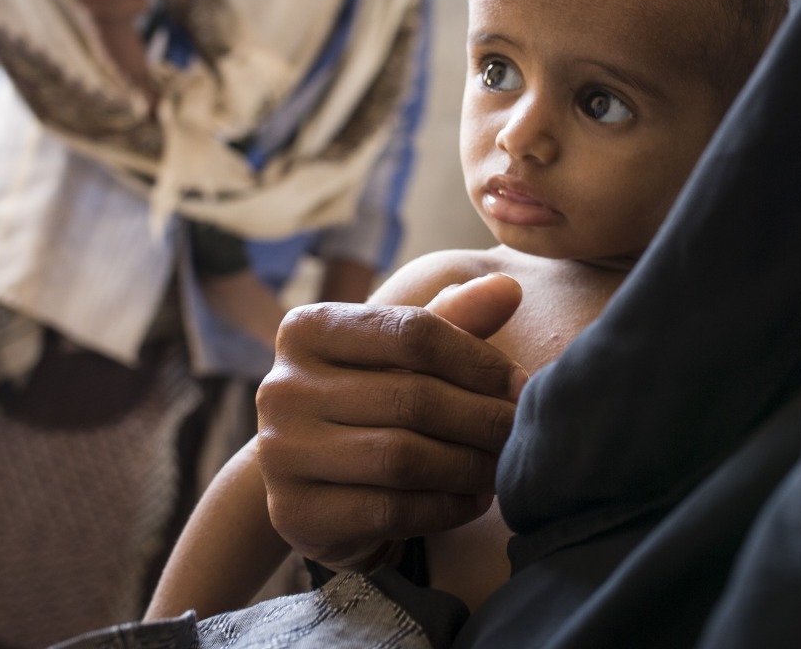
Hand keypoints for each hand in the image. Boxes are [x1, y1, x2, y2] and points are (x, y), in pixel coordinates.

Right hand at [256, 274, 527, 572]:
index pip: (412, 333)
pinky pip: (390, 511)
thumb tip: (509, 287)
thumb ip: (454, 318)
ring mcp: (281, 453)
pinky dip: (444, 507)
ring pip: (402, 458)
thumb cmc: (369, 399)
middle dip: (482, 418)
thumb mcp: (402, 353)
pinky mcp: (295, 513)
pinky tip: (474, 500)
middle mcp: (281, 387)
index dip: (478, 360)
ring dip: (468, 465)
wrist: (311, 482)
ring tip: (502, 466)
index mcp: (306, 329)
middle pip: (411, 398)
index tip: (520, 385)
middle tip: (520, 433)